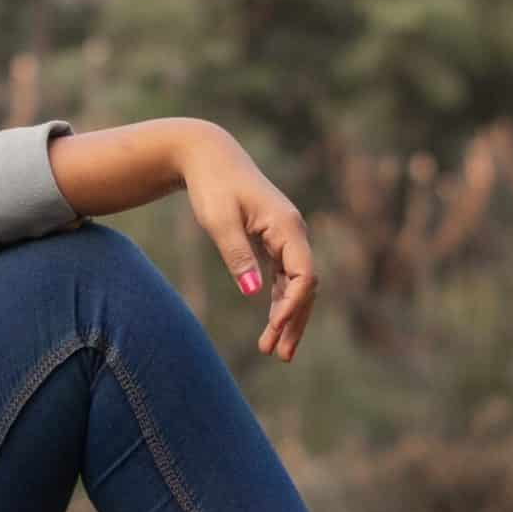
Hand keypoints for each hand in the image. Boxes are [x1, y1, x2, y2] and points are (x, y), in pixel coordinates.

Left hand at [175, 123, 315, 360]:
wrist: (207, 156)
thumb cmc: (212, 186)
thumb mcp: (220, 221)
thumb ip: (237, 256)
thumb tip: (254, 292)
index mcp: (287, 226)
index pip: (305, 274)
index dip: (294, 306)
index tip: (275, 329)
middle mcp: (294, 232)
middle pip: (305, 285)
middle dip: (294, 321)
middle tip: (279, 355)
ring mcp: (285, 237)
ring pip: (296, 285)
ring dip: (287, 317)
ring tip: (274, 351)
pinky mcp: (273, 240)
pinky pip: (284, 277)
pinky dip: (279, 301)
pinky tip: (271, 324)